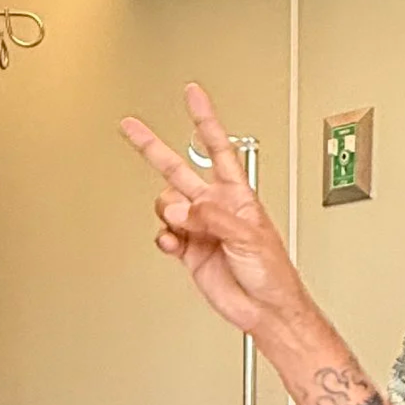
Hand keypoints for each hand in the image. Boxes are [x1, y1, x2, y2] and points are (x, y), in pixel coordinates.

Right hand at [118, 82, 309, 341]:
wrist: (266, 310)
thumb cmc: (273, 274)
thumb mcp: (249, 236)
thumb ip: (212, 216)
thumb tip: (181, 208)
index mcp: (236, 195)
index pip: (217, 147)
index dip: (204, 119)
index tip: (193, 94)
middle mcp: (215, 208)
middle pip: (178, 168)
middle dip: (153, 147)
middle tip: (131, 127)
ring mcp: (200, 229)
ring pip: (168, 205)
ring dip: (170, 214)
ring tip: (184, 228)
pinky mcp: (189, 251)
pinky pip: (166, 235)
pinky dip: (165, 238)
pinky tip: (174, 243)